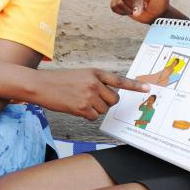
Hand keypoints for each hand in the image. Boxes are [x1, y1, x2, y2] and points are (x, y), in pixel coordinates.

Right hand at [35, 69, 149, 120]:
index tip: (148, 88)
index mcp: (95, 72)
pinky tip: (76, 107)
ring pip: (103, 109)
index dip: (135, 85)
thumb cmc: (59, 81)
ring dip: (94, 109)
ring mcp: (89, 95)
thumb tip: (109, 97)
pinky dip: (86, 115)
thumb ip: (96, 83)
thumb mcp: (81, 75)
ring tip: (79, 101)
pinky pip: (93, 117)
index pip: (119, 80)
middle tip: (92, 99)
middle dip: (106, 102)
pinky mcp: (82, 107)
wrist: (41, 85)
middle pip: (113, 99)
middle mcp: (94, 83)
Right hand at [110, 0, 169, 23]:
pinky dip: (122, 11)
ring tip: (137, 9)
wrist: (155, 13)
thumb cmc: (160, 1)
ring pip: (119, 1)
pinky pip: (113, 6)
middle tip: (142, 9)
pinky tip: (130, 10)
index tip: (143, 9)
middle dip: (133, 6)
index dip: (138, 0)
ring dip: (129, 10)